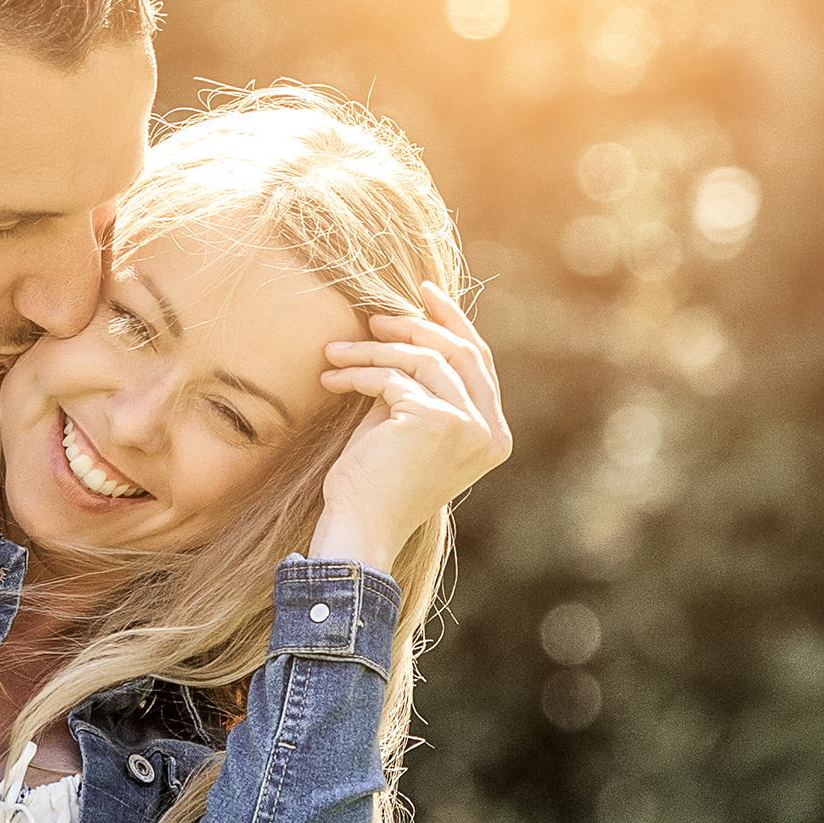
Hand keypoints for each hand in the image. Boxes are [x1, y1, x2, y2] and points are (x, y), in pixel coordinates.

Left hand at [310, 282, 511, 574]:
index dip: (452, 322)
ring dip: (371, 352)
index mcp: (493, 435)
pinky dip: (358, 374)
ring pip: (421, 360)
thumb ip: (419, 386)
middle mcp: (489, 431)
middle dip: (413, 326)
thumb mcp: (406, 426)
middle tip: (371, 317)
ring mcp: (468, 425)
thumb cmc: (374, 485)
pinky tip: (330, 380)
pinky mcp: (437, 421)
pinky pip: (393, 379)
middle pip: (458, 352)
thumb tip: (405, 332)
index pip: (478, 362)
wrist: (359, 529)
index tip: (423, 293)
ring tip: (334, 353)